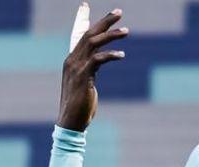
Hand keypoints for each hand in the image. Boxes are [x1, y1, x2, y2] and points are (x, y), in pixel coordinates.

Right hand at [57, 4, 127, 132]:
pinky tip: (122, 54)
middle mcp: (72, 60)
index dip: (82, 19)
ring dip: (111, 35)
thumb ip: (90, 70)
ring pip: (94, 43)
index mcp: (71, 60)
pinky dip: (111, 55)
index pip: (77, 34)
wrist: (71, 122)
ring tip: (126, 31)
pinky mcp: (84, 76)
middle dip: (104, 21)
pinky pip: (98, 60)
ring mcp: (76, 67)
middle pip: (88, 34)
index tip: (85, 5)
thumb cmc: (80, 106)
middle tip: (119, 12)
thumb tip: (98, 63)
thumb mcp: (85, 84)